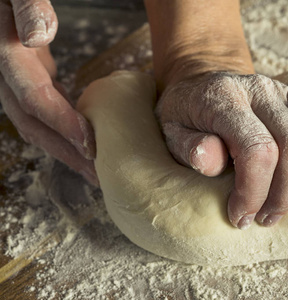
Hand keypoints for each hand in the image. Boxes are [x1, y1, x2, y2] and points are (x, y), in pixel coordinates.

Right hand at [0, 0, 96, 184]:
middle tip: (97, 176)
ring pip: (38, 125)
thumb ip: (27, 7)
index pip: (33, 99)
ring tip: (94, 171)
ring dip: (66, 150)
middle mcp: (9, 75)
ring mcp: (18, 80)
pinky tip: (85, 142)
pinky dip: (65, 130)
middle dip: (66, 153)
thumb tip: (38, 36)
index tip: (89, 143)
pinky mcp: (32, 77)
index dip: (60, 123)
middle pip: (34, 125)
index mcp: (6, 56)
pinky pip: (46, 112)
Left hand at [157, 72, 287, 228]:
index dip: (253, 192)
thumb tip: (210, 160)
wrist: (201, 84)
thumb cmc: (187, 114)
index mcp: (225, 100)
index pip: (257, 150)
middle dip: (285, 193)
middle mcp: (261, 89)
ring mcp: (286, 87)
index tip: (241, 216)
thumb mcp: (171, 132)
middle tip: (267, 218)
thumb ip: (189, 146)